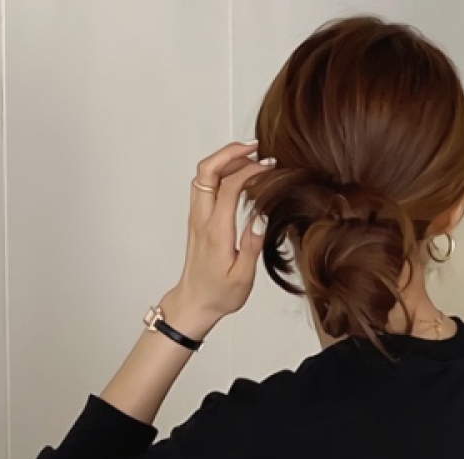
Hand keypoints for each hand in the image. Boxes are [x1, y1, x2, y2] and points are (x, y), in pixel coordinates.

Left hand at [158, 141, 274, 339]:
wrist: (194, 303)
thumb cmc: (218, 293)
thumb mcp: (242, 276)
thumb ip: (252, 245)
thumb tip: (261, 216)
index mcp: (215, 231)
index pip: (229, 187)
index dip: (249, 170)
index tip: (269, 167)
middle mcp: (202, 219)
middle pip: (207, 170)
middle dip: (231, 152)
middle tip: (255, 149)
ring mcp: (196, 217)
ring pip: (203, 174)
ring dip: (224, 160)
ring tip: (250, 159)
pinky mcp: (197, 219)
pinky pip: (204, 185)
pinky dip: (220, 172)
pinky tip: (237, 176)